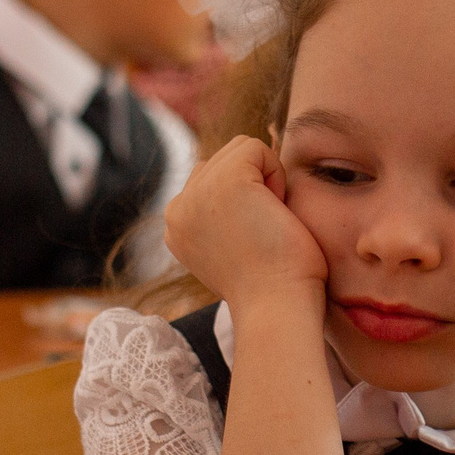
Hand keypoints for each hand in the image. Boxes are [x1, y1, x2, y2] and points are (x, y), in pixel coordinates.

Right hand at [163, 135, 329, 310]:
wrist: (277, 307)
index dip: (246, 199)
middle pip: (223, 160)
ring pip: (239, 150)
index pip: (210, 181)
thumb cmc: (273, 287)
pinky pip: (256, 148)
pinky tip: (275, 211)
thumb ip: (224, 220)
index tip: (254, 239)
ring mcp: (197, 193)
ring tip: (269, 219)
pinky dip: (277, 173)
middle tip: (265, 228)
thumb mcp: (234, 250)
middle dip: (255, 184)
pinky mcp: (225, 181)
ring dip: (266, 178)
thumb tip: (243, 193)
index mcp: (177, 227)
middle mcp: (177, 209)